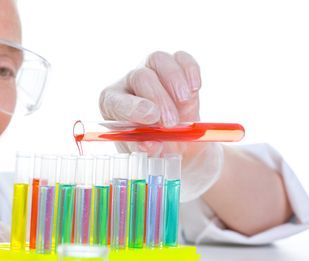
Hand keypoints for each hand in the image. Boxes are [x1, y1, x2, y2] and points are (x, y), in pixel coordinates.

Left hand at [99, 51, 222, 201]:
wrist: (179, 146)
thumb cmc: (156, 149)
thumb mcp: (150, 155)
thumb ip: (147, 149)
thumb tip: (149, 146)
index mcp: (113, 106)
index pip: (115, 100)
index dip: (132, 107)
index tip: (151, 118)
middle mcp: (128, 84)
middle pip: (140, 77)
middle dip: (159, 99)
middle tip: (171, 122)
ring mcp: (151, 71)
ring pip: (158, 60)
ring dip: (174, 80)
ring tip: (185, 101)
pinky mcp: (174, 67)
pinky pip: (180, 58)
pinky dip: (190, 69)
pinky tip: (195, 88)